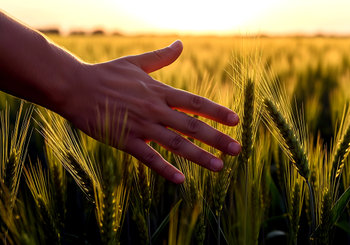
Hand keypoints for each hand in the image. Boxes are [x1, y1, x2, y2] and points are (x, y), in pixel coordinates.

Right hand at [59, 40, 240, 183]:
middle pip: (192, 126)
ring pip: (176, 144)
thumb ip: (161, 57)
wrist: (75, 87)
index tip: (236, 120)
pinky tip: (181, 180)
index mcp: (159, 92)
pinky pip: (149, 158)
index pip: (195, 103)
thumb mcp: (136, 63)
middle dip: (217, 138)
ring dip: (199, 157)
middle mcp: (156, 110)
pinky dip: (165, 169)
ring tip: (220, 167)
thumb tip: (180, 43)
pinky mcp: (126, 141)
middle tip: (238, 149)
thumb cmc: (106, 74)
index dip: (217, 112)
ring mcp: (142, 126)